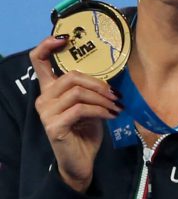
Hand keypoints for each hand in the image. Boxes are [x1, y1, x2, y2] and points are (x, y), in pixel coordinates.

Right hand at [30, 36, 122, 192]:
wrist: (81, 162)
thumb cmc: (86, 130)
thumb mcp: (90, 104)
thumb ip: (90, 89)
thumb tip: (109, 75)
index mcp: (51, 90)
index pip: (39, 61)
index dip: (48, 45)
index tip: (65, 37)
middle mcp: (44, 99)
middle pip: (71, 76)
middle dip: (98, 83)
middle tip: (115, 94)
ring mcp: (46, 113)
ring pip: (78, 92)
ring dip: (103, 98)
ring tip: (116, 106)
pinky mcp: (54, 126)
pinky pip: (81, 109)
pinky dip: (101, 110)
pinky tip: (112, 115)